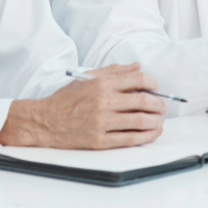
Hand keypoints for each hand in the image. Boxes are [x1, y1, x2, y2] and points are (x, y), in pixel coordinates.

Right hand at [0, 64, 166, 149]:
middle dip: (159, 104)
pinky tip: (151, 133)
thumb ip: (113, 71)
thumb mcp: (86, 78)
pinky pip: (130, 139)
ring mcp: (102, 122)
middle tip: (163, 106)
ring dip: (156, 121)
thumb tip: (137, 66)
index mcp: (100, 84)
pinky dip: (146, 136)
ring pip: (140, 121)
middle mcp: (103, 102)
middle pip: (143, 101)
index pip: (137, 79)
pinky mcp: (100, 141)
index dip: (153, 83)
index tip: (157, 87)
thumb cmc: (65, 100)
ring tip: (160, 120)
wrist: (44, 122)